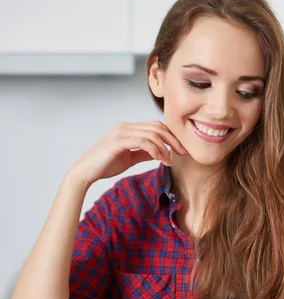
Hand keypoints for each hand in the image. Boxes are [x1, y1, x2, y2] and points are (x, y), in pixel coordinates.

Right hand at [68, 121, 187, 187]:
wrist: (86, 172)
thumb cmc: (105, 165)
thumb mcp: (131, 158)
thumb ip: (145, 153)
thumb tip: (161, 153)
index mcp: (128, 128)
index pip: (156, 126)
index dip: (171, 136)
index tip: (181, 149)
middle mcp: (125, 126)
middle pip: (157, 127)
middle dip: (173, 140)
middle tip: (182, 153)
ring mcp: (120, 132)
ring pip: (152, 134)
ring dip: (165, 148)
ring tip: (169, 161)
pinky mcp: (117, 142)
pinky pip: (142, 141)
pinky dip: (155, 150)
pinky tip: (159, 159)